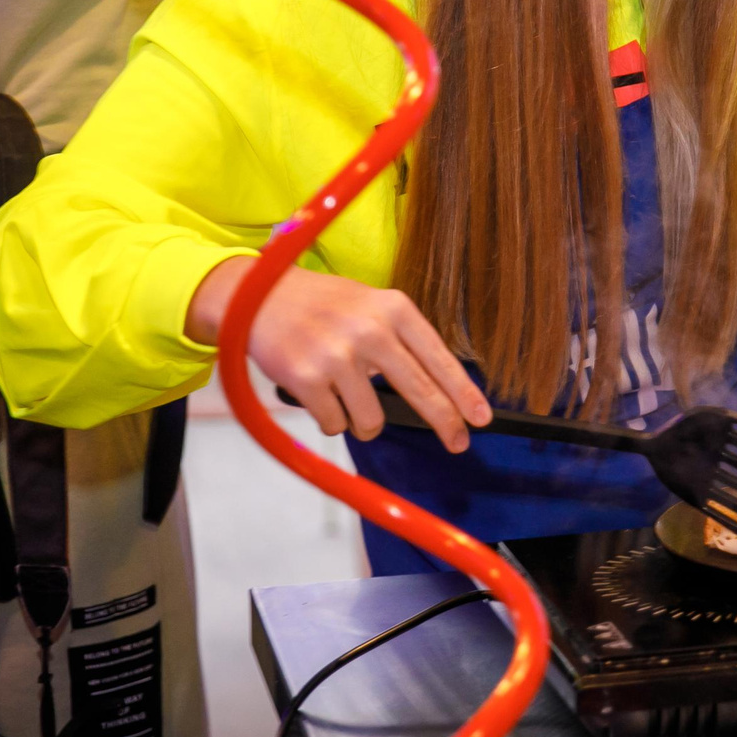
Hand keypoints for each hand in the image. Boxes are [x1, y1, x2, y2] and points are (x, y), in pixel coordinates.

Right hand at [189, 259, 492, 452]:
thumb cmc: (320, 304)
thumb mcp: (368, 303)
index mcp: (393, 308)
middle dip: (445, 423)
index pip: (438, 358)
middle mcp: (370, 330)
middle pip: (421, 391)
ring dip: (361, 420)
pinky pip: (335, 424)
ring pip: (372, 420)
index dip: (463, 393)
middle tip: (457, 443)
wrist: (256, 293)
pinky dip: (329, 418)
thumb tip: (436, 389)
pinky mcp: (307, 379)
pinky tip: (318, 393)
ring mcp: (338, 356)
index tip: (480, 418)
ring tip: (343, 393)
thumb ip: (400, 338)